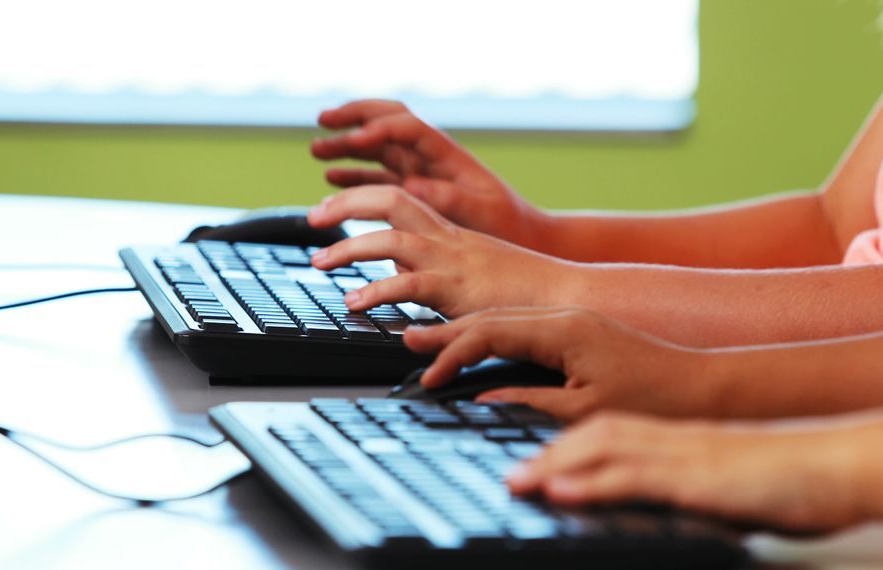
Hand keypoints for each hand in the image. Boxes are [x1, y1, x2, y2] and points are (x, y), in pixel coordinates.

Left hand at [308, 185, 569, 317]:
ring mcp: (454, 261)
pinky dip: (376, 291)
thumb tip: (399, 278)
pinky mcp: (458, 288)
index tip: (331, 209)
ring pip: (392, 238)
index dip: (362, 197)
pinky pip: (409, 283)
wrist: (571, 298)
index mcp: (452, 233)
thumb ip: (433, 273)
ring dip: (349, 246)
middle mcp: (449, 239)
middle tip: (311, 217)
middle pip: (390, 200)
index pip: (401, 199)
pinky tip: (355, 301)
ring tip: (319, 262)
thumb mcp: (473, 276)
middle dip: (346, 203)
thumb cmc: (527, 294)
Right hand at [311, 100, 549, 245]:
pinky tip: (331, 178)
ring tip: (316, 150)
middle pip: (386, 121)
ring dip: (346, 146)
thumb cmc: (506, 224)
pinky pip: (377, 178)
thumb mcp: (480, 211)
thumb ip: (445, 197)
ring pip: (376, 149)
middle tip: (323, 120)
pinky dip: (354, 176)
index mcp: (446, 154)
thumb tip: (410, 185)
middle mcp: (429, 156)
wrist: (524, 236)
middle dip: (353, 117)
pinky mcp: (414, 192)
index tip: (354, 140)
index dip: (378, 129)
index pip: (406, 126)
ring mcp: (420, 171)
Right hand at [404, 307, 717, 419]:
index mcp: (562, 330)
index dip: (453, 354)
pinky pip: (522, 324)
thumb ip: (528, 400)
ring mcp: (571, 318)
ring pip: (504, 317)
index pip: (490, 334)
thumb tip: (483, 400)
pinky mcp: (577, 327)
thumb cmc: (653, 397)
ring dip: (466, 329)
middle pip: (490, 317)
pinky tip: (475, 340)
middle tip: (409, 340)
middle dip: (447, 332)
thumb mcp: (584, 409)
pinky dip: (490, 333)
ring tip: (429, 337)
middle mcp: (563, 315)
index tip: (429, 376)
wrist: (704, 383)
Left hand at [506, 411, 882, 532]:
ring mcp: (682, 455)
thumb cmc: (783, 479)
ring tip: (518, 480)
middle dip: (545, 450)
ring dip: (555, 463)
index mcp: (673, 439)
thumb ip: (678, 485)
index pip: (605, 433)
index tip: (529, 463)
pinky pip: (635, 476)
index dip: (563, 445)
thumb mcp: (718, 482)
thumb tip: (644, 501)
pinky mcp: (697, 478)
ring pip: (604, 447)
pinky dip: (592, 483)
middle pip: (592, 434)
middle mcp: (670, 439)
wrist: (836, 464)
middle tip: (509, 472)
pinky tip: (561, 491)